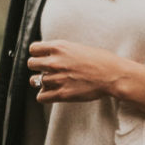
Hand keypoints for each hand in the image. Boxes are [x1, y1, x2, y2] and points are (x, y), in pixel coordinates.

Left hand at [28, 41, 144, 125]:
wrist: (113, 75)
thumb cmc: (101, 60)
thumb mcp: (78, 47)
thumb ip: (62, 50)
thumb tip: (50, 54)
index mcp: (59, 47)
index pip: (33, 49)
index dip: (37, 54)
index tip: (42, 57)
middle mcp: (55, 62)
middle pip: (31, 64)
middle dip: (37, 67)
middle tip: (46, 71)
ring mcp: (57, 78)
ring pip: (35, 81)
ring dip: (42, 82)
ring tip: (52, 82)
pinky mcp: (62, 94)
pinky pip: (41, 97)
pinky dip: (44, 96)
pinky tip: (52, 93)